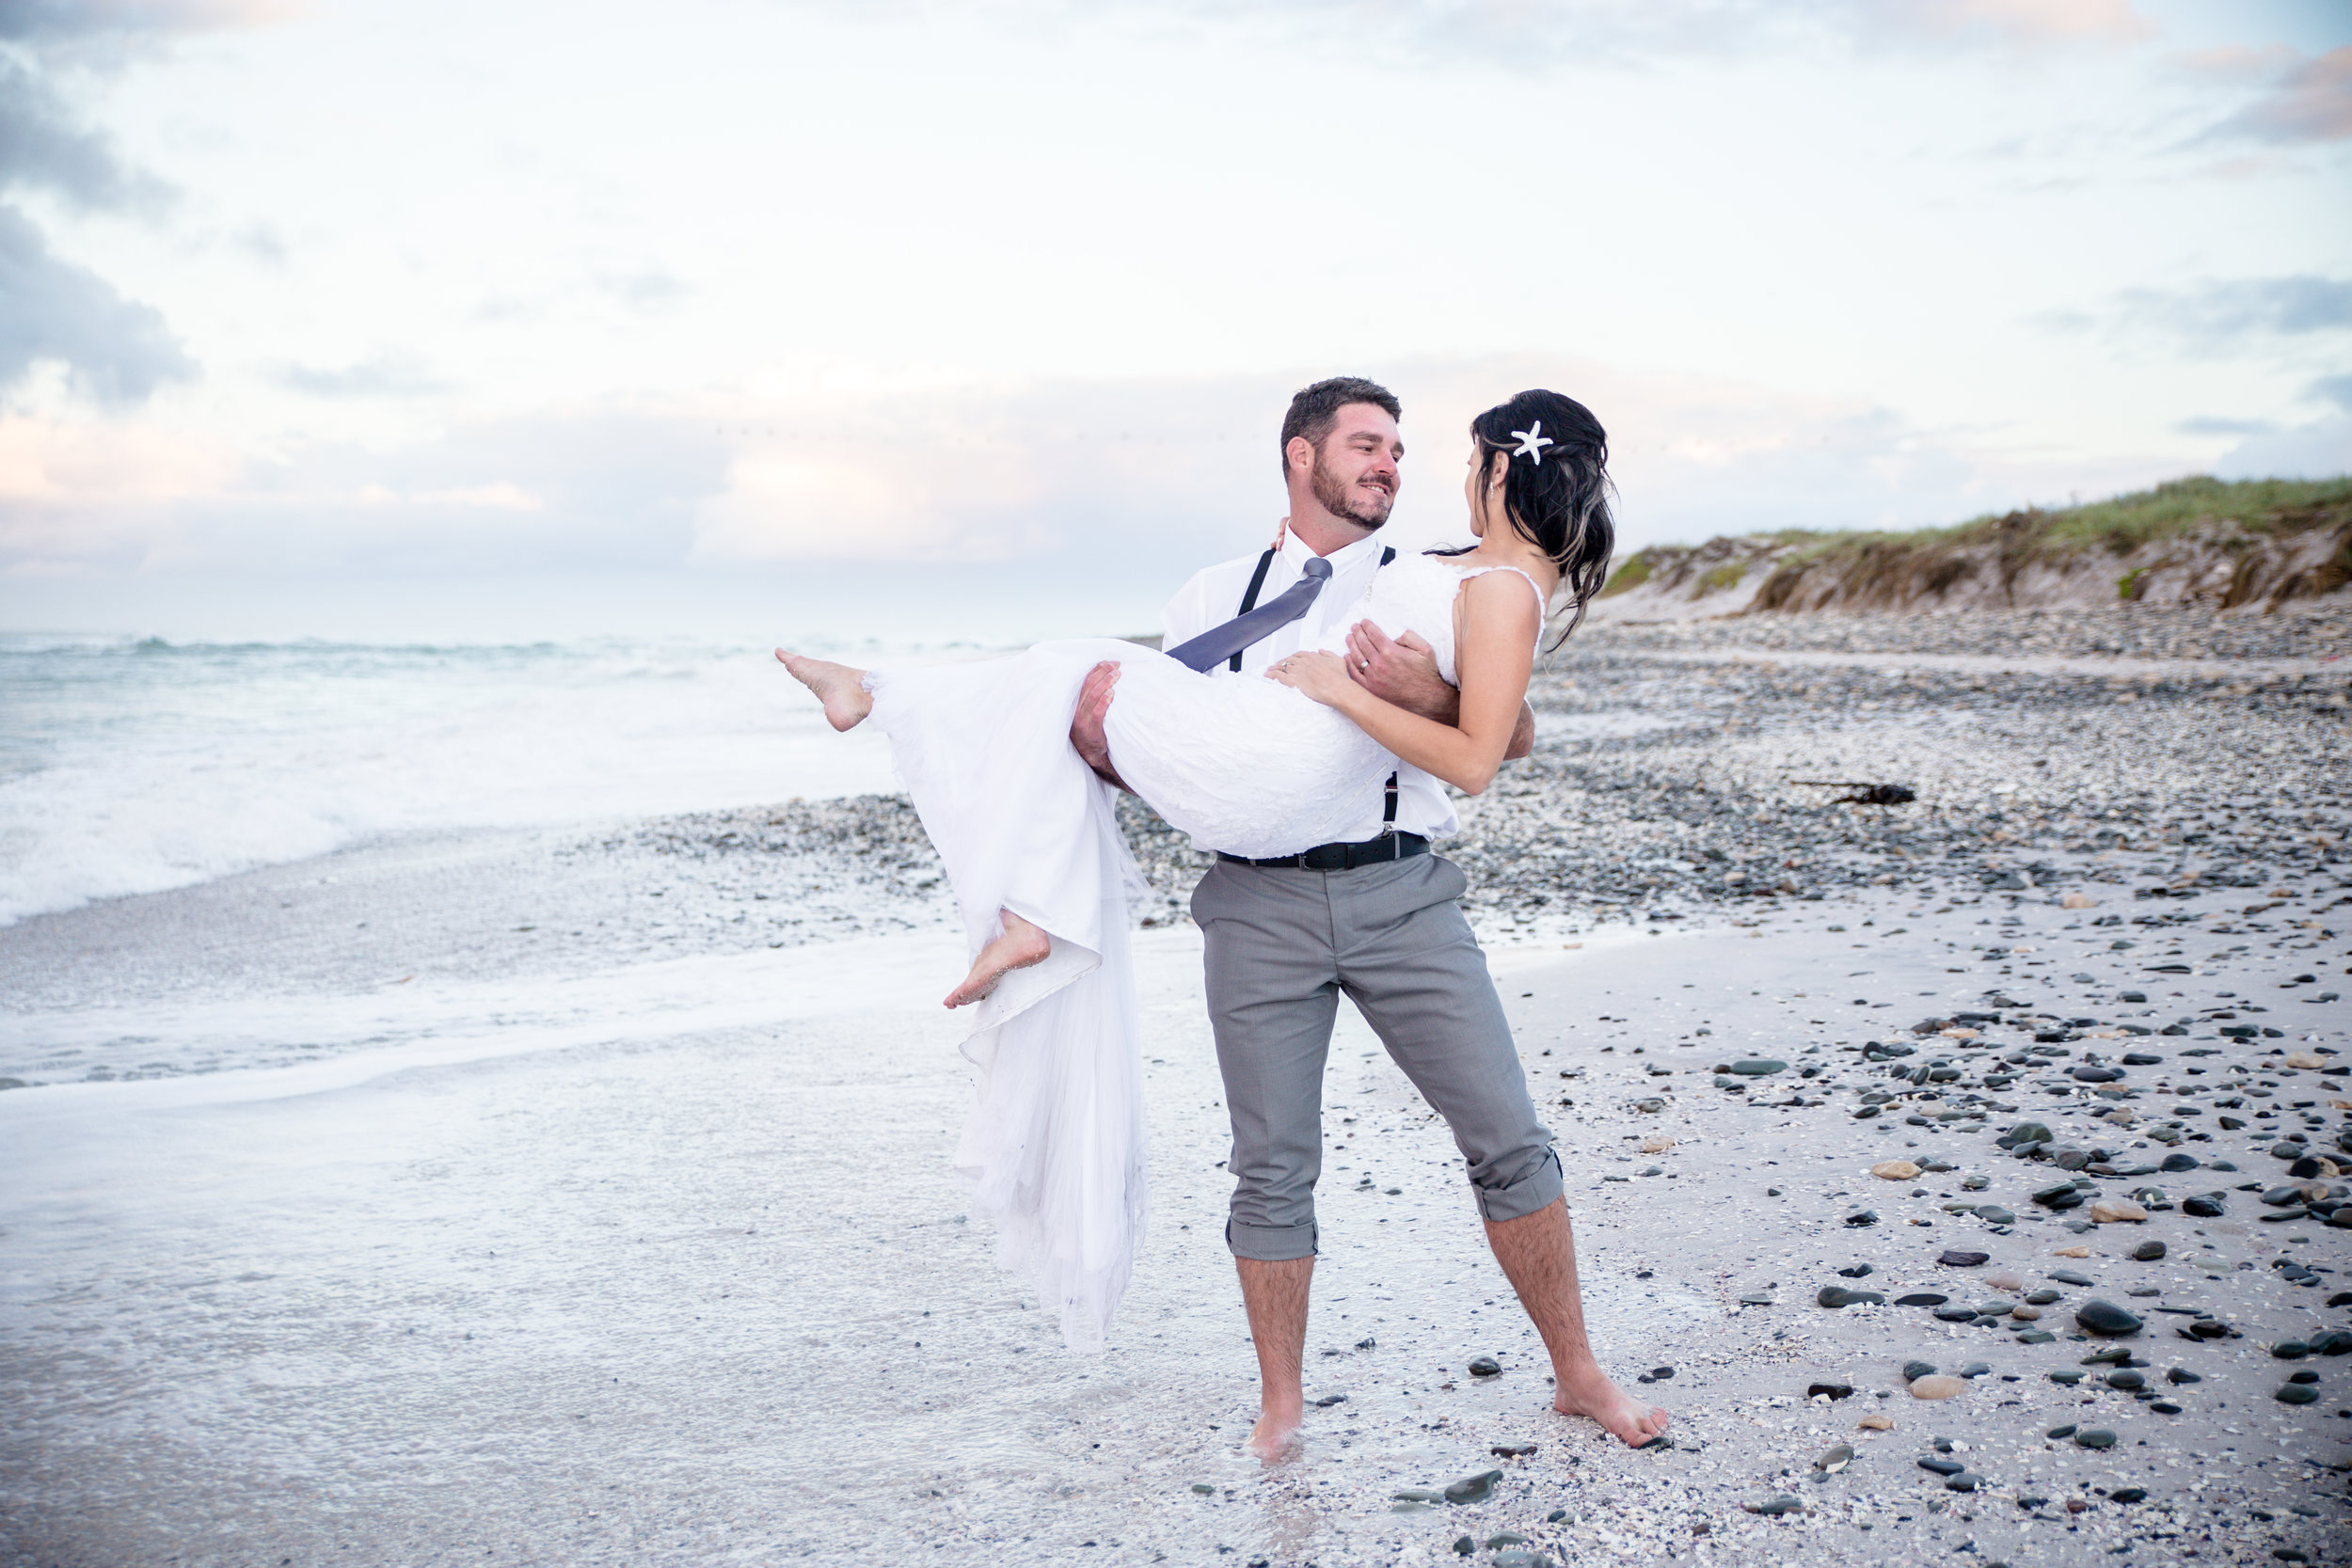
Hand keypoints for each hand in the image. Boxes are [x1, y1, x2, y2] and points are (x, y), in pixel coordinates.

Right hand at [1069, 662, 1128, 788]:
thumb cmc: (1093, 732)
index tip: (1108, 662)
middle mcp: (1075, 710)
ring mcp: (1081, 720)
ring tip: (1117, 674)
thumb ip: (1093, 699)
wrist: (1092, 755)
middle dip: (1102, 672)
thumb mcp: (1088, 714)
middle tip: (1116, 665)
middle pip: (1088, 685)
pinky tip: (1113, 693)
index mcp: (1074, 704)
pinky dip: (1104, 701)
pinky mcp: (1089, 729)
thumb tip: (1108, 680)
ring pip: (1092, 696)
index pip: (1083, 681)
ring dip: (1105, 682)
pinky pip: (1097, 712)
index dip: (1096, 669)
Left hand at [1263, 650, 1355, 706]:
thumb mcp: (1338, 660)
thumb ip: (1328, 654)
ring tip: (1269, 670)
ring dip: (1274, 668)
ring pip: (1282, 667)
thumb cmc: (1339, 677)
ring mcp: (1297, 671)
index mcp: (1313, 657)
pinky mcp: (1293, 681)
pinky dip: (1271, 675)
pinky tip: (1267, 676)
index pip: (1299, 655)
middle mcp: (1303, 662)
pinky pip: (1279, 676)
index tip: (1290, 660)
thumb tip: (1321, 650)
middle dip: (1281, 662)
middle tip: (1276, 665)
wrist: (1337, 688)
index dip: (1292, 657)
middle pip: (1288, 660)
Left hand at [1344, 622, 1457, 721]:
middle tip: (1354, 627)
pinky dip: (1349, 664)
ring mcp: (1373, 677)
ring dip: (1351, 645)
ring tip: (1349, 638)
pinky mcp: (1371, 689)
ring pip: (1357, 657)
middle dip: (1357, 633)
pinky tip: (1347, 657)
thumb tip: (1395, 636)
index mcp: (1391, 652)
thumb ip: (1409, 637)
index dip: (1367, 626)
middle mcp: (1379, 664)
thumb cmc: (1426, 674)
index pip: (1373, 634)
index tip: (1363, 622)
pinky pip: (1355, 675)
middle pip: (1363, 643)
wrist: (1426, 699)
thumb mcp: (1425, 649)